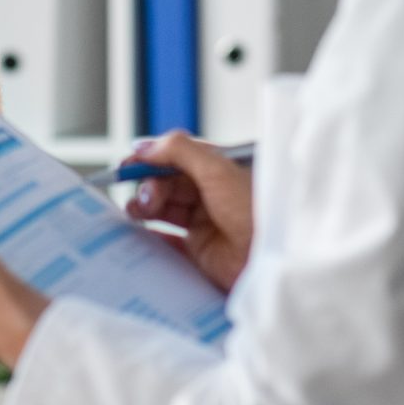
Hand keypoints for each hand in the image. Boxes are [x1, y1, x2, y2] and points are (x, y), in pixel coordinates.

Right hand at [125, 131, 254, 292]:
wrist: (274, 258)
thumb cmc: (256, 210)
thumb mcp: (217, 169)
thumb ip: (179, 151)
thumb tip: (144, 146)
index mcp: (219, 169)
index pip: (176, 157)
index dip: (151, 159)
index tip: (128, 164)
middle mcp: (212, 194)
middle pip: (167, 183)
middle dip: (149, 185)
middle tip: (144, 196)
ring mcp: (206, 223)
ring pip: (165, 209)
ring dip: (146, 206)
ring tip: (138, 211)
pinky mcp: (201, 251)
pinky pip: (168, 241)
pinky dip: (152, 236)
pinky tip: (141, 233)